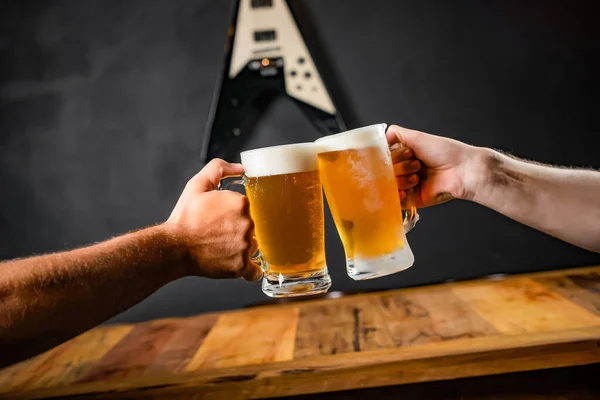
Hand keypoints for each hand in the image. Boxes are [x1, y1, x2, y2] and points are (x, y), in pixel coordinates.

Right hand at [165, 159, 261, 280]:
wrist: (174, 247)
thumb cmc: (184, 218)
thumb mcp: (197, 185)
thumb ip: (217, 169)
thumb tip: (239, 168)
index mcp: (241, 203)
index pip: (249, 208)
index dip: (236, 213)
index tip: (224, 217)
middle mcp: (248, 224)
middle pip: (253, 227)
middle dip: (240, 230)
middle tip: (221, 233)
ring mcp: (246, 246)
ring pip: (254, 246)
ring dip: (243, 248)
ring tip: (222, 247)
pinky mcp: (241, 266)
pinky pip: (255, 271)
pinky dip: (249, 270)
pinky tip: (240, 265)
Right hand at [386, 125, 486, 207]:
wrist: (462, 170)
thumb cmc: (444, 152)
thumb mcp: (417, 136)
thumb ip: (396, 134)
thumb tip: (380, 138)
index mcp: (406, 155)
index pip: (386, 157)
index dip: (393, 155)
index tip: (406, 153)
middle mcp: (406, 170)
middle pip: (386, 171)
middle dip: (400, 166)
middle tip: (416, 164)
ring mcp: (409, 185)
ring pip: (389, 185)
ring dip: (402, 179)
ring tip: (417, 176)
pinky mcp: (413, 200)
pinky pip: (395, 201)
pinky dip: (397, 195)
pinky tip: (406, 190)